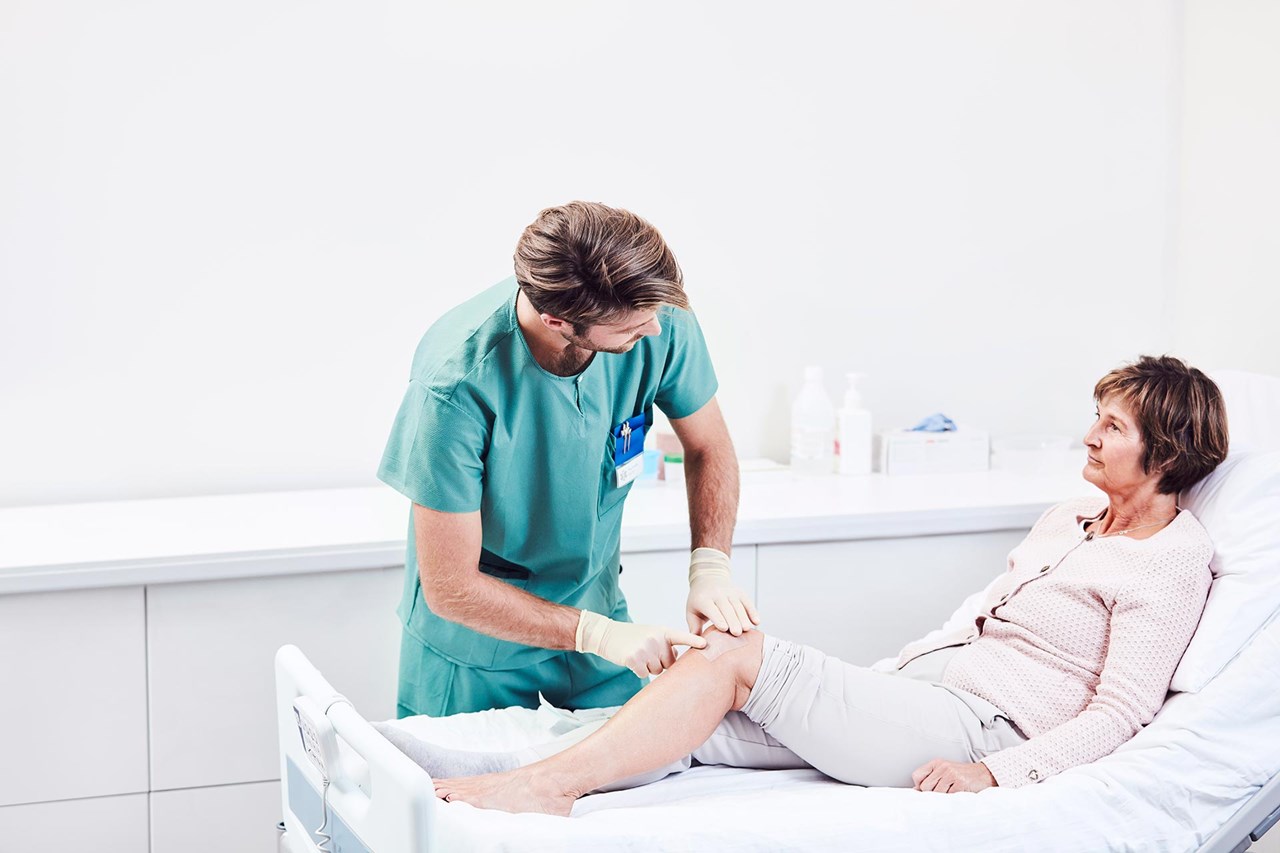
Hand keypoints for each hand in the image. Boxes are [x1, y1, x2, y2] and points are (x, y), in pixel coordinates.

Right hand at [575, 610, 707, 677]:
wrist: (607, 635)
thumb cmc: (633, 637)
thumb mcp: (652, 635)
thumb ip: (666, 645)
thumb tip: (677, 662)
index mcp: (663, 631)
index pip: (681, 637)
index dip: (694, 641)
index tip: (706, 644)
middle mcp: (655, 639)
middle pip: (669, 664)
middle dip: (661, 663)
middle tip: (647, 652)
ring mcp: (645, 648)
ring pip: (657, 671)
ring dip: (649, 667)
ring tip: (638, 654)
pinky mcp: (634, 658)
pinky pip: (644, 674)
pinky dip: (638, 670)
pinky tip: (631, 660)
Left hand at [686, 547, 760, 634]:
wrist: (708, 578)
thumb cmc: (699, 600)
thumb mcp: (692, 611)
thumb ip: (694, 627)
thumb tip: (697, 645)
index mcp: (703, 599)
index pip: (711, 609)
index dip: (718, 618)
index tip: (724, 628)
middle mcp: (717, 593)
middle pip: (727, 608)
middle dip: (732, 620)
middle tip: (737, 633)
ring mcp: (730, 592)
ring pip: (738, 605)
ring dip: (743, 617)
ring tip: (746, 629)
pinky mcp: (740, 592)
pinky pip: (747, 602)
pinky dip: (752, 611)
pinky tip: (757, 621)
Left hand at [911, 759, 996, 793]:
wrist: (985, 774)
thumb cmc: (963, 776)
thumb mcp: (945, 772)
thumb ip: (931, 779)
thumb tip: (914, 792)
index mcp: (936, 763)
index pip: (916, 776)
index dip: (919, 786)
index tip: (927, 791)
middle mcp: (943, 766)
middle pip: (925, 787)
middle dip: (932, 794)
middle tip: (944, 793)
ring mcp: (952, 774)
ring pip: (936, 793)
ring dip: (944, 798)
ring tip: (952, 793)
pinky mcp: (960, 782)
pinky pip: (949, 796)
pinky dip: (953, 799)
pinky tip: (959, 794)